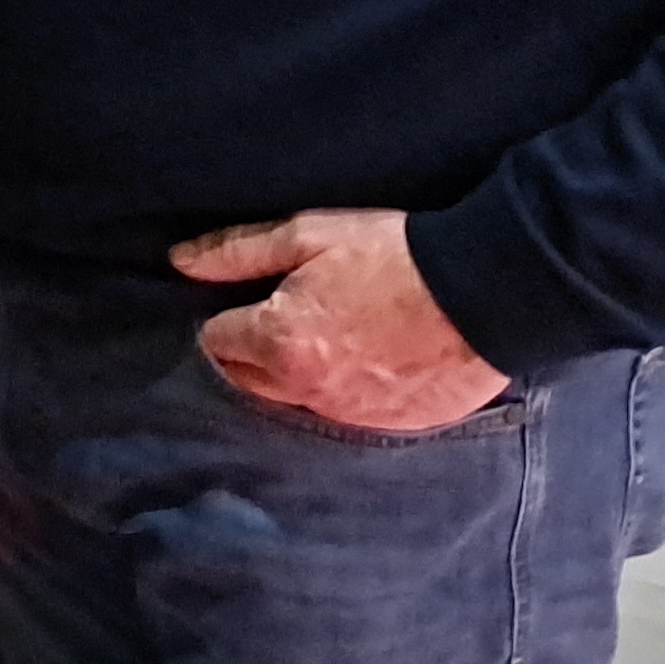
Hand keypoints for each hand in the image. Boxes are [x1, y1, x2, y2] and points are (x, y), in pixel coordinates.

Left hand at [177, 210, 510, 431]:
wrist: (485, 293)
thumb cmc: (392, 256)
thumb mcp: (308, 237)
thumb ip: (237, 253)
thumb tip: (179, 262)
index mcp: (278, 344)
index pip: (215, 343)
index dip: (223, 320)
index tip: (239, 305)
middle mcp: (307, 391)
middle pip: (247, 380)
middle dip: (248, 355)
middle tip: (273, 323)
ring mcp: (351, 414)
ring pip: (295, 402)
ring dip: (294, 378)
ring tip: (321, 342)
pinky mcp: (391, 426)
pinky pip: (345, 415)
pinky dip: (341, 394)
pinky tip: (360, 365)